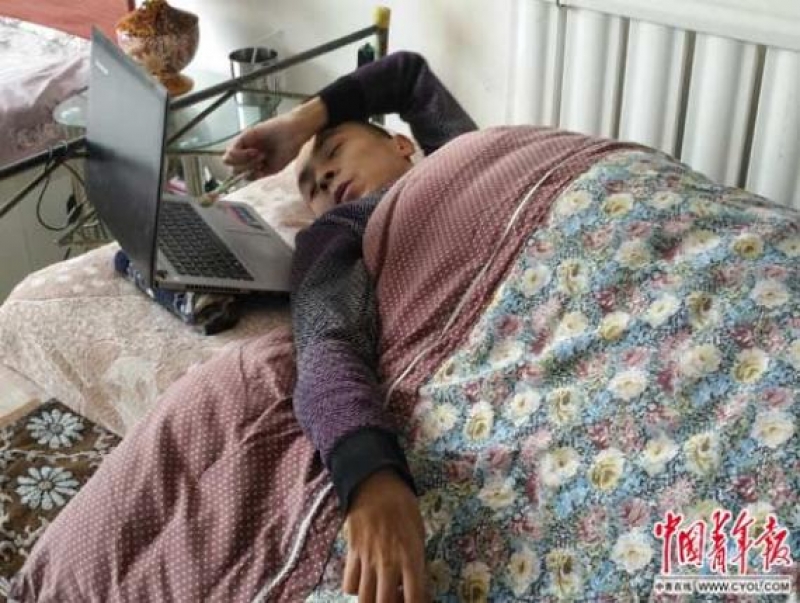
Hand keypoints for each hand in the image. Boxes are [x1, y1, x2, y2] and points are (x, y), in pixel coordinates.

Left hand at [222, 97, 327, 177]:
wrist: (295, 133)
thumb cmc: (288, 149)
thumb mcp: (273, 168)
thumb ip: (258, 174)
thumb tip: (245, 178)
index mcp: (253, 160)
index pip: (239, 172)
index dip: (245, 175)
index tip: (258, 172)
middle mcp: (247, 152)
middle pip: (232, 167)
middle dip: (243, 170)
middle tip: (258, 164)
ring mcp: (245, 143)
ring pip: (229, 159)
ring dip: (242, 162)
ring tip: (258, 157)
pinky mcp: (245, 135)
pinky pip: (233, 149)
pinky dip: (240, 154)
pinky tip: (254, 152)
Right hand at [343, 470, 428, 602]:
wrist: (375, 484)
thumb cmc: (403, 506)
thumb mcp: (418, 532)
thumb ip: (416, 560)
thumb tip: (415, 584)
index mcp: (411, 556)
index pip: (415, 598)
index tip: (415, 602)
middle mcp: (389, 562)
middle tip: (395, 598)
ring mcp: (368, 559)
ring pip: (364, 599)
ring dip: (372, 601)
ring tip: (379, 595)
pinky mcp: (352, 553)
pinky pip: (349, 583)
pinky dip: (355, 589)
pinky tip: (364, 581)